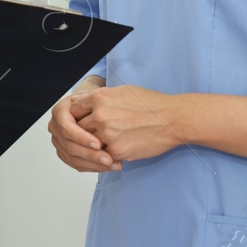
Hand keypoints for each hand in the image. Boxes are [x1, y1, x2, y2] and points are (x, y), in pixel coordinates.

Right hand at [48, 76, 117, 172]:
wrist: (88, 106)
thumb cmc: (92, 101)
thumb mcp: (92, 97)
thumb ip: (93, 108)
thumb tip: (101, 121)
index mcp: (59, 112)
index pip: (67, 128)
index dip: (81, 137)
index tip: (99, 144)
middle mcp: (55, 127)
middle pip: (70, 146)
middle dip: (90, 155)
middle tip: (108, 159)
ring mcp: (58, 141)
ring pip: (73, 158)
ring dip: (94, 164)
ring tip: (113, 164)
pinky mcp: (64, 152)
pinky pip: (76, 164)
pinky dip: (93, 167)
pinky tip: (107, 167)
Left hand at [71, 83, 187, 162]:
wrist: (172, 119)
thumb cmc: (150, 103)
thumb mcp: (122, 91)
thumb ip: (100, 98)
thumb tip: (85, 102)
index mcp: (100, 98)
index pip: (73, 109)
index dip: (76, 115)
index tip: (80, 120)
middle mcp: (100, 115)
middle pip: (77, 127)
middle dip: (82, 131)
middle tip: (90, 134)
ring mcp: (107, 134)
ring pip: (88, 143)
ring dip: (93, 144)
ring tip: (104, 142)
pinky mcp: (116, 151)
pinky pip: (103, 154)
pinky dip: (106, 153)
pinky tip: (116, 149)